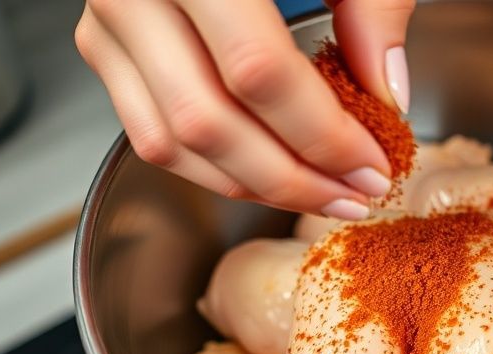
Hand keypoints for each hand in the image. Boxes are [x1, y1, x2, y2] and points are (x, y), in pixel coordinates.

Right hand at [75, 0, 414, 219]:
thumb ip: (371, 5)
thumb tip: (387, 94)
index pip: (258, 70)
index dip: (322, 134)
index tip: (373, 165)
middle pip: (209, 121)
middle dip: (292, 179)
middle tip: (352, 195)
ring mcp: (109, 21)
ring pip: (173, 142)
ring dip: (253, 187)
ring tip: (319, 195)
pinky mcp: (104, 45)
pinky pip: (151, 134)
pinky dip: (213, 169)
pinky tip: (267, 175)